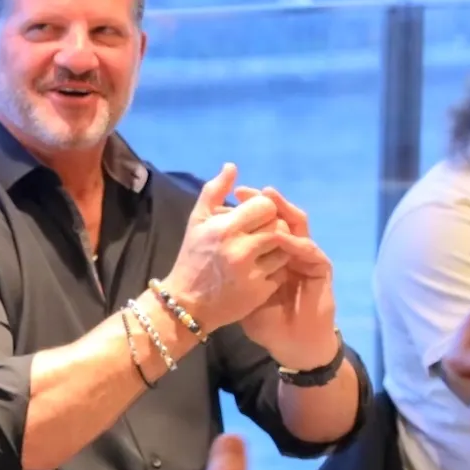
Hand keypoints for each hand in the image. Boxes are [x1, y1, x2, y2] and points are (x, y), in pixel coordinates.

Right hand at [160, 165, 310, 331]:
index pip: (266, 206)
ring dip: (276, 249)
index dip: (263, 209)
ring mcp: (252, 273)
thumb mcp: (197, 220)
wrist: (185, 303)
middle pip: (278, 227)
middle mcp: (240, 249)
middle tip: (259, 234)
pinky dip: (274, 270)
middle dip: (271, 228)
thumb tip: (232, 166)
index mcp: (225, 228)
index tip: (254, 217)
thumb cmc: (192, 257)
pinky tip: (259, 271)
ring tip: (260, 253)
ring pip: (284, 250)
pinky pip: (281, 272)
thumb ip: (214, 190)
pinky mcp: (260, 292)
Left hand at [234, 186, 338, 369]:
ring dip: (283, 210)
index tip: (229, 195)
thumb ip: (232, 266)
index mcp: (272, 250)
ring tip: (267, 199)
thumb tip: (209, 243)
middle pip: (279, 215)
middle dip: (263, 201)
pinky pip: (308, 248)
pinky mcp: (320, 267)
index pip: (262, 220)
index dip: (247, 206)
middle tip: (245, 191)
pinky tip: (280, 236)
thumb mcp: (240, 289)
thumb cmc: (264, 319)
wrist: (289, 342)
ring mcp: (306, 256)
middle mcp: (290, 248)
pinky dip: (294, 241)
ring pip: (297, 224)